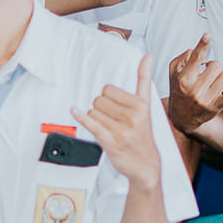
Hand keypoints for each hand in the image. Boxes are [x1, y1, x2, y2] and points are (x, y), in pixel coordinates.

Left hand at [73, 56, 160, 187]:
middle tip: (113, 120)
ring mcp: (121, 129)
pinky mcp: (111, 141)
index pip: (109, 89)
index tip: (115, 106)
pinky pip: (91, 123)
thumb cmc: (143, 135)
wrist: (146, 165)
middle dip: (102, 108)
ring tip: (110, 128)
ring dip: (97, 119)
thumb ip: (144, 80)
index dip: (108, 97)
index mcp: (141, 105)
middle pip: (99, 99)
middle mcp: (132, 116)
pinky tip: (75, 110)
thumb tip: (146, 57)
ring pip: (93, 112)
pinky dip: (81, 116)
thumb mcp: (148, 106)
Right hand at [166, 36, 222, 135]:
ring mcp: (206, 99)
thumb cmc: (179, 89)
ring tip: (212, 83)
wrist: (181, 117)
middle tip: (206, 73)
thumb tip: (199, 52)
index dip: (202, 45)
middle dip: (213, 66)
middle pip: (216, 65)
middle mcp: (195, 89)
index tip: (207, 35)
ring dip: (220, 77)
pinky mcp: (215, 108)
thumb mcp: (173, 73)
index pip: (195, 59)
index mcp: (184, 78)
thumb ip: (183, 58)